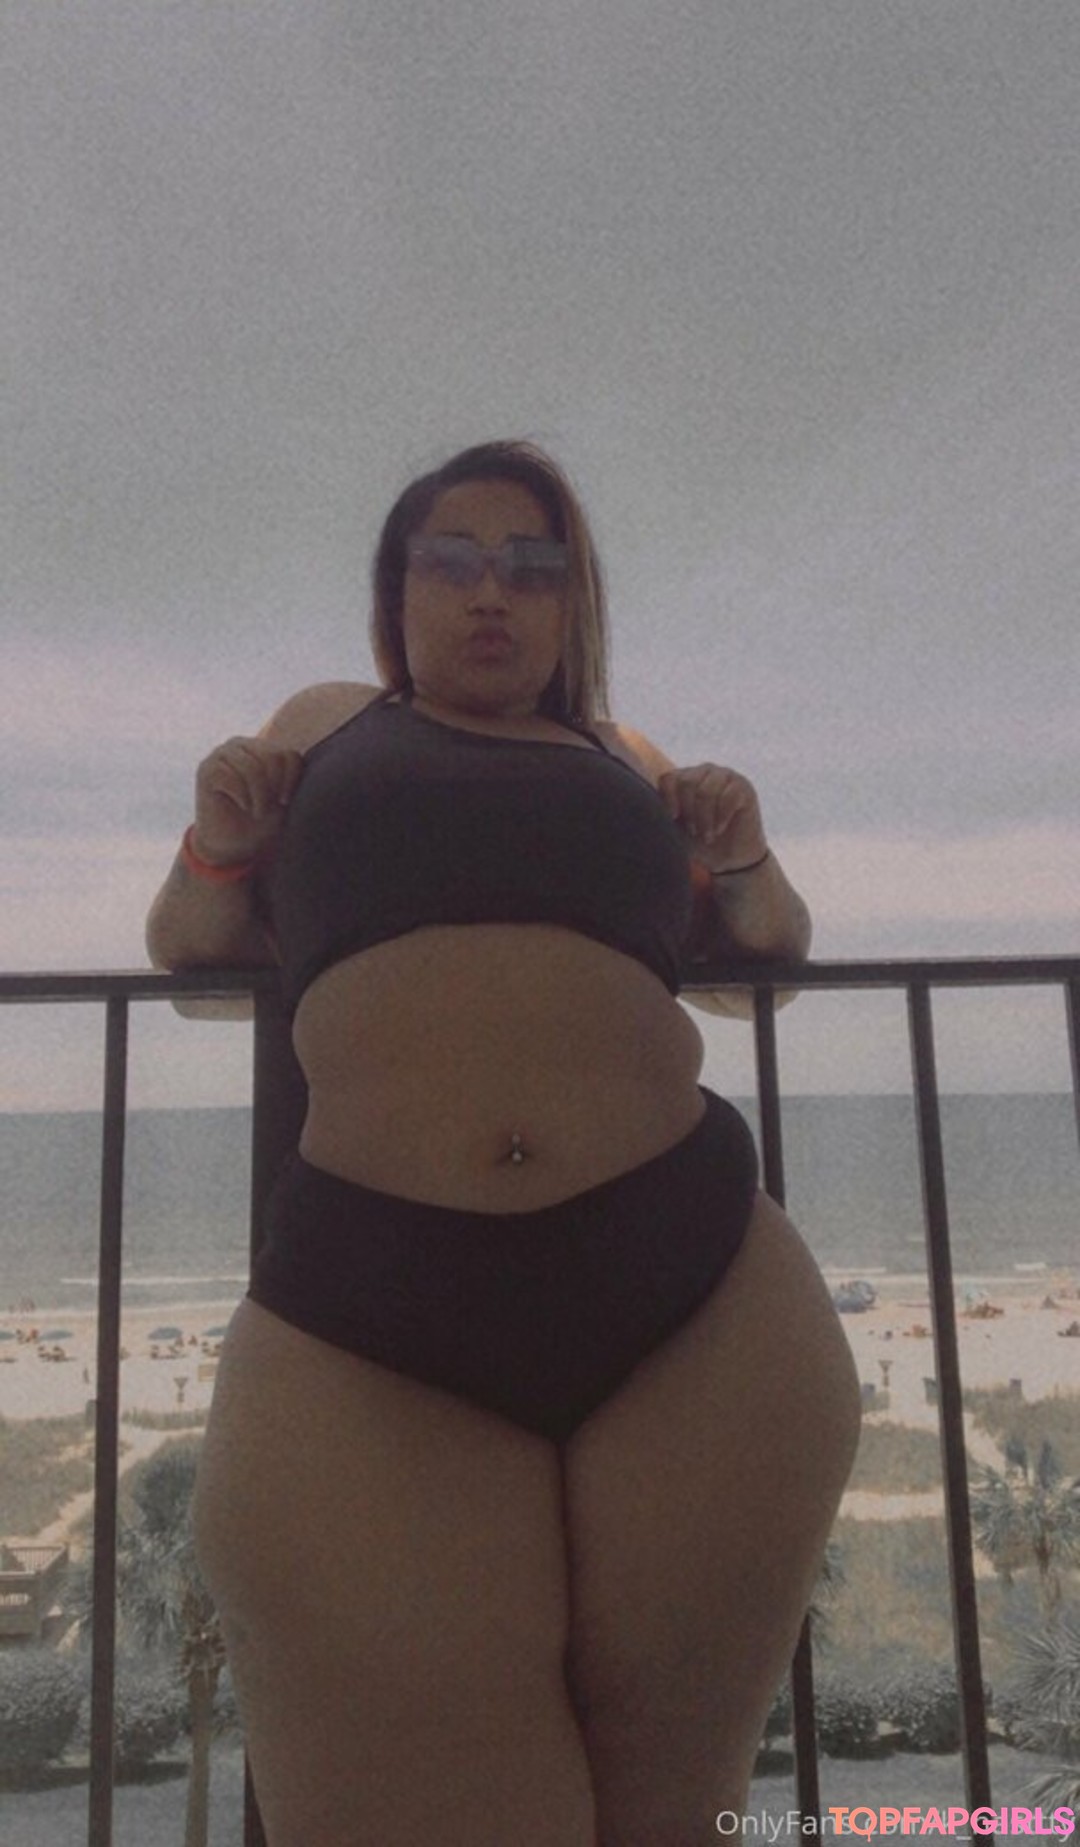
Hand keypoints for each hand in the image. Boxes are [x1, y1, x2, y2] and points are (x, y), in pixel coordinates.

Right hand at [192, 737, 304, 865]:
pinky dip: (242, 797)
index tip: (284, 802)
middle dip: (274, 788)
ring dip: (259, 796)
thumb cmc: (263, 822)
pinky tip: (242, 807)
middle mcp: (241, 744)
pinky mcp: (206, 769)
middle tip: (266, 810)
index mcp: (263, 747)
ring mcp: (221, 754)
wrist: (232, 846)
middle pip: (271, 756)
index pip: (287, 754)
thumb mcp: (285, 799)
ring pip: (252, 767)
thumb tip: (329, 766)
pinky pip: (230, 777)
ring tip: (256, 811)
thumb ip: (296, 778)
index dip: (291, 781)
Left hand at [657, 763, 768, 873]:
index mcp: (684, 778)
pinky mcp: (744, 787)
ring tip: (707, 835)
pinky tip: (720, 829)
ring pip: (707, 790)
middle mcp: (704, 772)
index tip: (673, 820)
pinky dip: (721, 818)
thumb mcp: (674, 830)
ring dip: (705, 818)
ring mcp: (725, 776)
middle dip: (689, 812)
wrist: (730, 858)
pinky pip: (728, 796)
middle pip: (687, 783)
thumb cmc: (698, 842)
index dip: (668, 800)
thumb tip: (637, 814)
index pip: (668, 778)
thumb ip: (659, 816)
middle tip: (694, 832)